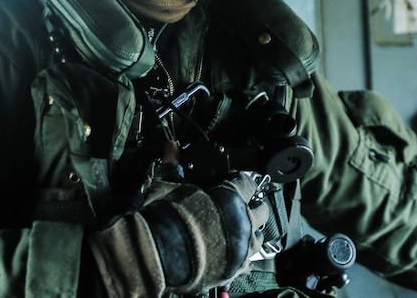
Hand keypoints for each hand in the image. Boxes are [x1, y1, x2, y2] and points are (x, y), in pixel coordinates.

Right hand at [87, 173, 269, 296]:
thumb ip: (174, 164)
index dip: (241, 181)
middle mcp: (242, 222)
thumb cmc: (164, 218)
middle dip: (253, 207)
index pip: (248, 182)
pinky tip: (230, 254)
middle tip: (239, 208)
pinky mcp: (233, 269)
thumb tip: (172, 147)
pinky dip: (241, 258)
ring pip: (258, 238)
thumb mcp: (168, 184)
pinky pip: (247, 263)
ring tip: (237, 232)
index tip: (235, 183)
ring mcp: (241, 248)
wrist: (155, 254)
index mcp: (232, 197)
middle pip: (261, 210)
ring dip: (250, 233)